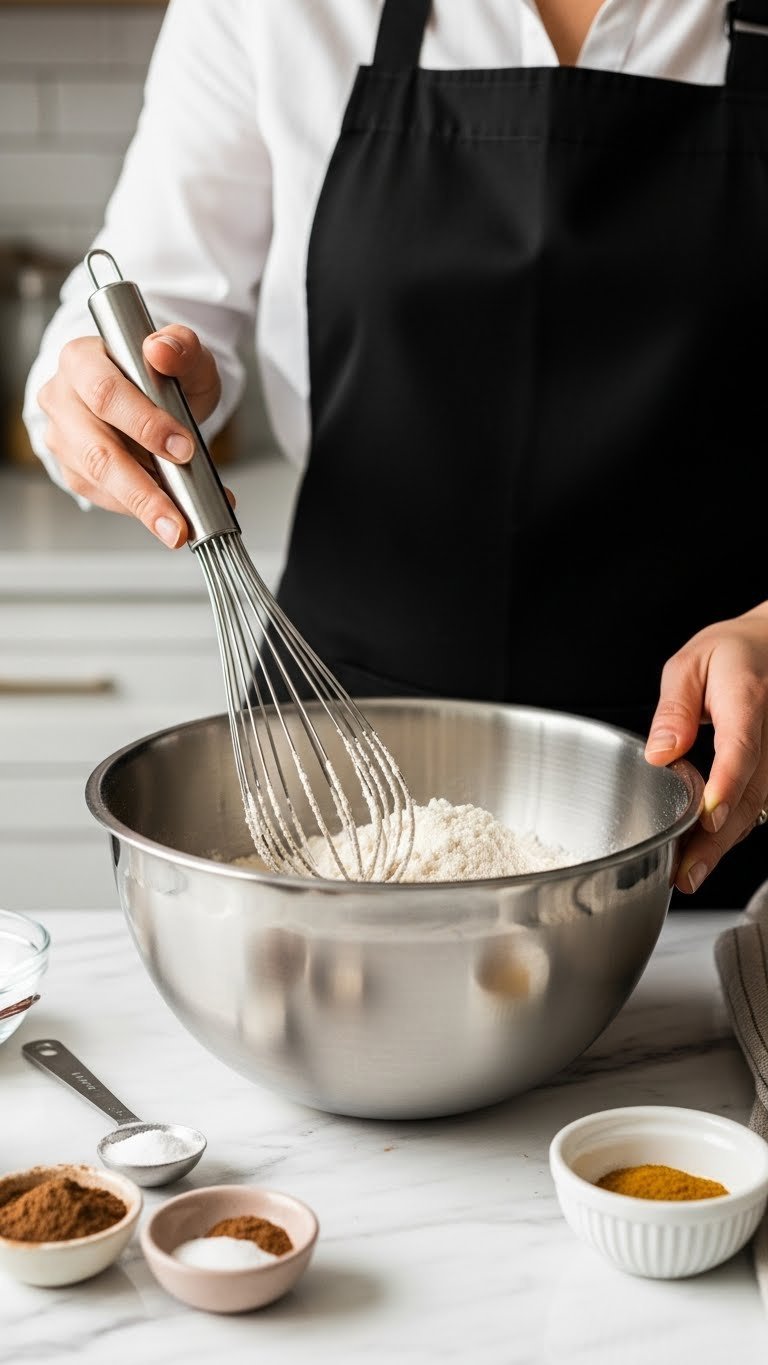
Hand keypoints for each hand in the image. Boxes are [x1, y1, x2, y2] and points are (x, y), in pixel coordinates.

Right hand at [38, 325, 223, 547]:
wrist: (154, 395)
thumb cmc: (163, 374)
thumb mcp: (185, 354)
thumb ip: (181, 346)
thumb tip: (161, 350)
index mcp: (81, 360)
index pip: (105, 394)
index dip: (145, 424)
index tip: (183, 448)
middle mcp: (62, 398)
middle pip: (96, 450)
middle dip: (141, 489)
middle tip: (177, 517)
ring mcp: (63, 437)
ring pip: (97, 479)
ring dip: (142, 507)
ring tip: (177, 525)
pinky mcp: (72, 469)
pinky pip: (101, 496)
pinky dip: (137, 509)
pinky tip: (165, 514)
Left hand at [645, 604, 767, 893]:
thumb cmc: (732, 655)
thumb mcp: (692, 663)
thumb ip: (675, 708)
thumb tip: (660, 751)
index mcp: (749, 699)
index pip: (741, 748)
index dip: (726, 785)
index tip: (709, 817)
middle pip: (750, 792)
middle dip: (717, 838)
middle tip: (685, 872)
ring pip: (756, 807)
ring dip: (722, 844)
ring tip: (688, 873)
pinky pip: (756, 805)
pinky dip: (731, 831)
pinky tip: (704, 852)